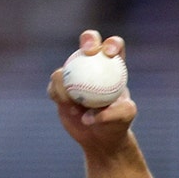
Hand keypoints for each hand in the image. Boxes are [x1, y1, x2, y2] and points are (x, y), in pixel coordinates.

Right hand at [48, 30, 136, 155]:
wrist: (101, 138)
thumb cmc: (117, 124)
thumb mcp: (124, 117)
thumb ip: (114, 111)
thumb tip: (92, 113)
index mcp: (113, 66)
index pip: (114, 46)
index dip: (111, 43)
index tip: (108, 54)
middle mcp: (92, 65)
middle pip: (89, 41)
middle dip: (88, 39)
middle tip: (87, 52)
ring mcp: (74, 75)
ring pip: (65, 68)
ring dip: (67, 85)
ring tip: (75, 105)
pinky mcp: (59, 89)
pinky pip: (54, 87)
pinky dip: (59, 96)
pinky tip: (69, 109)